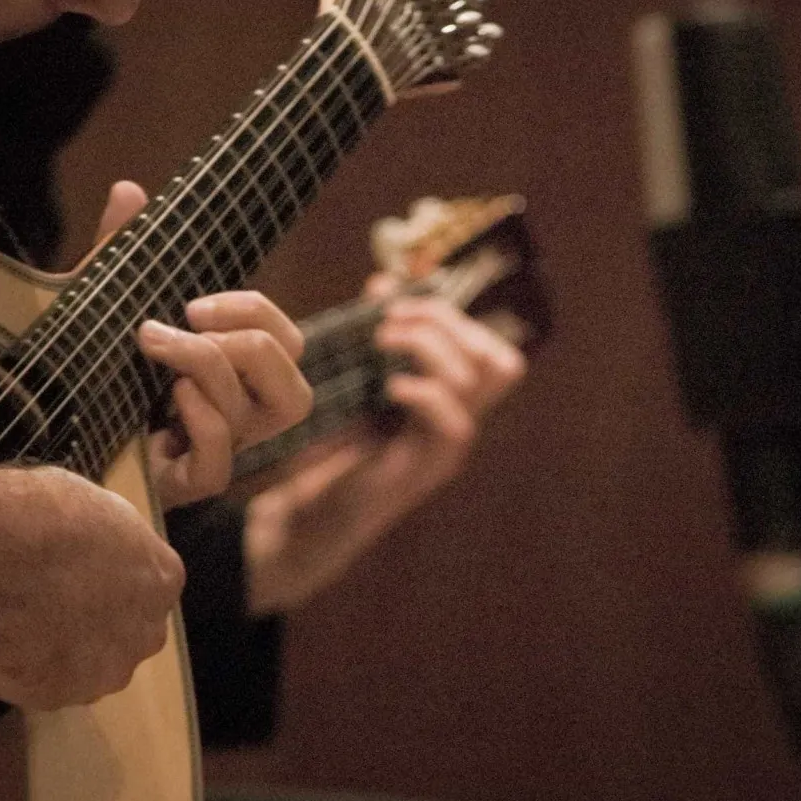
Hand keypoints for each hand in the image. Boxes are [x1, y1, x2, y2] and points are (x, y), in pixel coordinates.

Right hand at [0, 465, 184, 709]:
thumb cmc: (45, 514)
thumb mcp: (90, 501)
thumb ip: (106, 535)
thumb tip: (96, 540)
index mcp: (161, 577)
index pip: (145, 583)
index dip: (107, 577)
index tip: (76, 570)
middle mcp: (145, 632)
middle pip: (123, 630)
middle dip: (92, 621)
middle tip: (47, 601)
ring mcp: (103, 672)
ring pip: (82, 665)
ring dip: (54, 652)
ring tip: (6, 629)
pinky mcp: (56, 698)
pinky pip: (31, 688)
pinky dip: (7, 675)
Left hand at [91, 181, 314, 507]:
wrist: (28, 436)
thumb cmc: (74, 369)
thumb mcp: (95, 304)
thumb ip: (118, 252)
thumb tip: (129, 190)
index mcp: (228, 379)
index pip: (287, 346)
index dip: (257, 313)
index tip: (193, 301)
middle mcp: (231, 422)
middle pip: (296, 391)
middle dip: (251, 342)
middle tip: (187, 318)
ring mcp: (210, 457)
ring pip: (260, 418)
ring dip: (213, 366)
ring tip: (154, 346)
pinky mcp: (179, 488)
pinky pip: (220, 464)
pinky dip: (203, 421)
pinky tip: (164, 400)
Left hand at [243, 281, 525, 614]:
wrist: (299, 518)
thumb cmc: (322, 450)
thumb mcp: (350, 381)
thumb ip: (373, 336)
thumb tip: (384, 281)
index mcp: (445, 400)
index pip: (490, 347)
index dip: (448, 312)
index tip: (390, 300)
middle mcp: (456, 422)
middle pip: (500, 359)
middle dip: (448, 324)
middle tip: (391, 323)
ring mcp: (445, 448)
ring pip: (485, 382)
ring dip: (433, 348)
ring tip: (383, 345)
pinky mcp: (426, 469)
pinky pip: (455, 424)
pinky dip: (425, 392)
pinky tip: (388, 389)